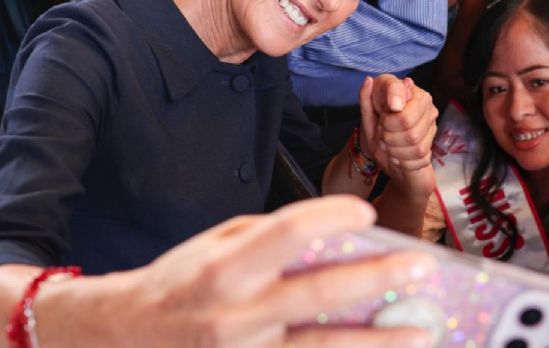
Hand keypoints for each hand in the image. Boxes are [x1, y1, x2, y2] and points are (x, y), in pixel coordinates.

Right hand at [43, 196, 435, 346]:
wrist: (125, 338)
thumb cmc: (178, 283)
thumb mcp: (215, 244)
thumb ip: (269, 239)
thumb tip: (331, 234)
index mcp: (225, 267)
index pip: (289, 231)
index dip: (333, 216)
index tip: (366, 214)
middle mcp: (236, 313)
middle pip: (318, 293)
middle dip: (376, 280)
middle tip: (420, 268)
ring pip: (322, 347)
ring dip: (378, 340)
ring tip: (423, 330)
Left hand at [359, 75, 438, 198]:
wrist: (390, 163)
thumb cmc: (380, 137)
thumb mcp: (367, 119)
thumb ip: (366, 99)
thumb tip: (369, 80)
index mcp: (409, 91)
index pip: (401, 100)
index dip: (387, 118)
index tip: (381, 122)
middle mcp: (426, 105)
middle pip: (407, 123)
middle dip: (388, 135)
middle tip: (383, 137)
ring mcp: (431, 126)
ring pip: (415, 142)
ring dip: (394, 150)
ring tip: (389, 147)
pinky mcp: (433, 146)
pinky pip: (419, 158)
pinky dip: (403, 162)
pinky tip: (398, 158)